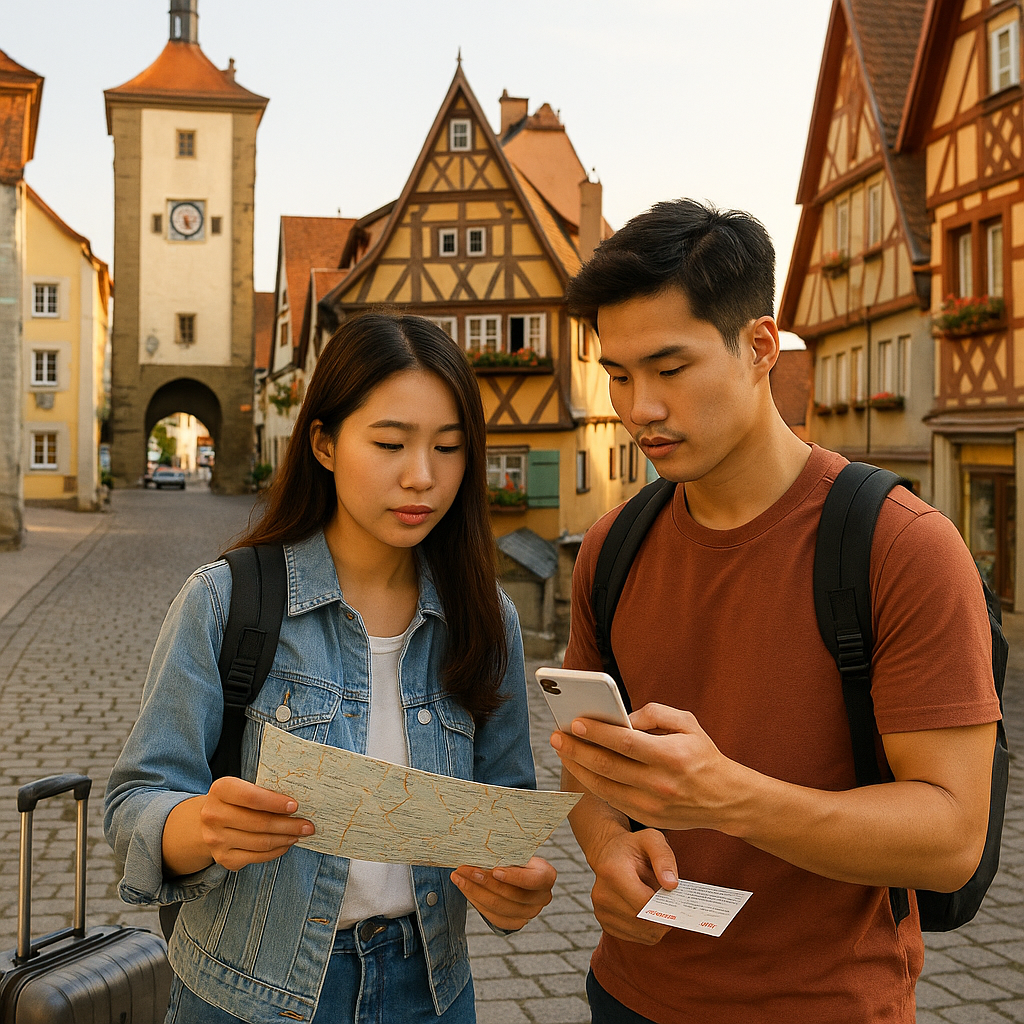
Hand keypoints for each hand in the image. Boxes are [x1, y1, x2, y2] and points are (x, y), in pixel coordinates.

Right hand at [196, 776, 313, 870]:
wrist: (210, 821)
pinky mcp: (223, 858)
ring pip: (260, 842)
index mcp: (220, 790)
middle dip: (289, 825)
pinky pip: (256, 857)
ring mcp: (216, 839)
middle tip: (308, 825)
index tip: (295, 806)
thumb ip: (264, 792)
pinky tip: (286, 843)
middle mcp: (213, 815)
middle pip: (259, 823)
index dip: (275, 803)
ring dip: (285, 838)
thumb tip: (295, 806)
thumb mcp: (243, 787)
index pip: (251, 798)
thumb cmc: (236, 800)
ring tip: (300, 834)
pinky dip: (276, 851)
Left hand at [450, 856, 555, 930]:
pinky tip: (465, 889)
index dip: (514, 877)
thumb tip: (481, 851)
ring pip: (498, 907)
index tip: (494, 870)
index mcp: (547, 876)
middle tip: (463, 869)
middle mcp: (542, 898)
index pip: (532, 880)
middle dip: (484, 881)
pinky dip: (476, 902)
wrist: (518, 873)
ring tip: (458, 877)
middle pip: (511, 895)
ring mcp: (530, 913)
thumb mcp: (517, 851)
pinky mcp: (515, 922)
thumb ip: (506, 853)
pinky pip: (493, 916)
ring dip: (474, 891)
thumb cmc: (516, 856)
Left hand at [550, 703, 746, 831]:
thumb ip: (654, 713)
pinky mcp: (647, 819)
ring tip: (561, 751)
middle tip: (555, 736)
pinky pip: (612, 800)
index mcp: (672, 756)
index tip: (575, 722)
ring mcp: (652, 806)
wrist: (726, 799)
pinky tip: (580, 769)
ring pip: (604, 787)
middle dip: (577, 751)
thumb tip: (622, 716)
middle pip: (608, 766)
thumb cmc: (703, 755)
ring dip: (578, 768)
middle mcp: (660, 784)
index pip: (626, 743)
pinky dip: (592, 784)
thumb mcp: (687, 723)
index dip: (598, 733)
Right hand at [588, 826, 677, 944]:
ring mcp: (601, 911)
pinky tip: (648, 911)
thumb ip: (664, 858)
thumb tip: (671, 885)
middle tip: (671, 901)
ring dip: (657, 923)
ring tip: (656, 903)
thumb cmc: (633, 847)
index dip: (665, 905)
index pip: (644, 902)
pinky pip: (638, 938)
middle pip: (644, 920)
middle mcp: (602, 895)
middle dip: (663, 914)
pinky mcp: (605, 924)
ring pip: (643, 933)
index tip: (676, 900)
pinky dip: (649, 929)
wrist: (608, 853)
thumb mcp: (652, 839)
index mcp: (612, 872)